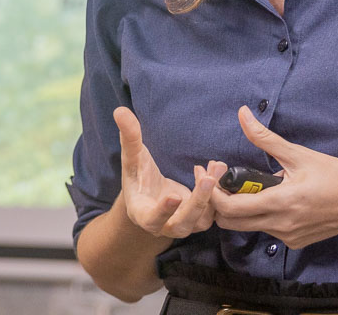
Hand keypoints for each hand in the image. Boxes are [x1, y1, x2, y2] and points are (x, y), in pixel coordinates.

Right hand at [113, 106, 227, 238]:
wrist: (151, 195)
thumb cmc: (139, 176)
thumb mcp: (133, 157)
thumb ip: (129, 137)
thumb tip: (120, 111)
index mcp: (142, 214)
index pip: (151, 218)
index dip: (162, 211)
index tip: (174, 197)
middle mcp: (163, 225)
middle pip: (182, 224)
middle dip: (196, 202)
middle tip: (207, 179)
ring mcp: (183, 224)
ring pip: (202, 219)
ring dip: (211, 194)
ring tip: (214, 166)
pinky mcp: (198, 218)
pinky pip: (213, 211)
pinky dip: (217, 191)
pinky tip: (215, 168)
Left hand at [210, 105, 337, 248]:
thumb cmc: (334, 174)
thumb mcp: (299, 154)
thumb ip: (265, 138)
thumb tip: (242, 114)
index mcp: (280, 203)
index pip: (232, 208)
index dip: (216, 194)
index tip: (214, 176)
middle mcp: (281, 226)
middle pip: (233, 223)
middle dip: (223, 203)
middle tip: (227, 180)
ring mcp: (288, 238)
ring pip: (251, 226)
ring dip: (244, 208)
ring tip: (255, 184)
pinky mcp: (296, 243)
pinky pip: (269, 230)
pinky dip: (264, 214)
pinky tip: (278, 197)